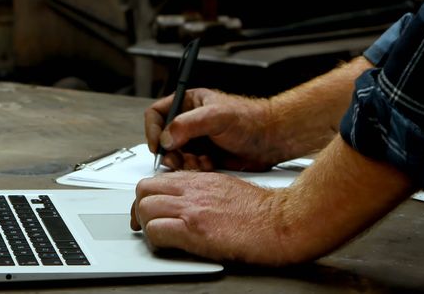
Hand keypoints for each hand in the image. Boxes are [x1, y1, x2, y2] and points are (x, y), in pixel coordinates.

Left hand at [130, 171, 302, 265]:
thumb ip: (207, 192)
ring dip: (146, 224)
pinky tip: (168, 245)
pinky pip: (157, 231)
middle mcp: (194, 190)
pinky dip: (156, 240)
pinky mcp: (195, 230)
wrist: (282, 221)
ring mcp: (193, 209)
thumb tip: (192, 203)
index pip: (159, 179)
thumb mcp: (230, 189)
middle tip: (146, 223)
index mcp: (202, 180)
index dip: (150, 196)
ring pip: (145, 207)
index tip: (152, 209)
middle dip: (141, 207)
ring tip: (158, 236)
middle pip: (144, 189)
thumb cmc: (265, 211)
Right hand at [144, 88, 285, 171]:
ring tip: (199, 163)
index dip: (152, 129)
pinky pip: (189, 167)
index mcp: (189, 103)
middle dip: (169, 152)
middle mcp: (190, 121)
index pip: (156, 114)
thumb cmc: (250, 120)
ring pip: (176, 155)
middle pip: (163, 139)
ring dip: (183, 163)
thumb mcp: (217, 116)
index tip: (158, 145)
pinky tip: (210, 165)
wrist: (271, 140)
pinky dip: (196, 169)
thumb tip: (166, 138)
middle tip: (177, 160)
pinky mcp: (206, 156)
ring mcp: (198, 140)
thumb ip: (188, 124)